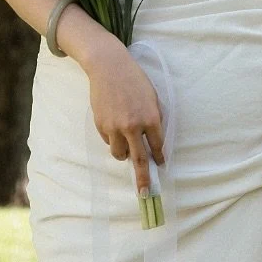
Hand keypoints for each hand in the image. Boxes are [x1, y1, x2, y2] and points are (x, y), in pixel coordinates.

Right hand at [80, 36, 165, 196]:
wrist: (109, 68)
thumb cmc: (134, 80)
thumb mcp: (152, 97)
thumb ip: (154, 118)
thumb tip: (154, 140)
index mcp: (151, 118)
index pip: (157, 146)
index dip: (159, 157)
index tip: (160, 166)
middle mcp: (133, 126)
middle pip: (139, 160)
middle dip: (143, 179)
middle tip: (145, 194)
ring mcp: (115, 127)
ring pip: (120, 154)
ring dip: (124, 153)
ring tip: (126, 143)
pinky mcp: (101, 126)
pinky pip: (108, 141)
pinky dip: (113, 139)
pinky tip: (114, 123)